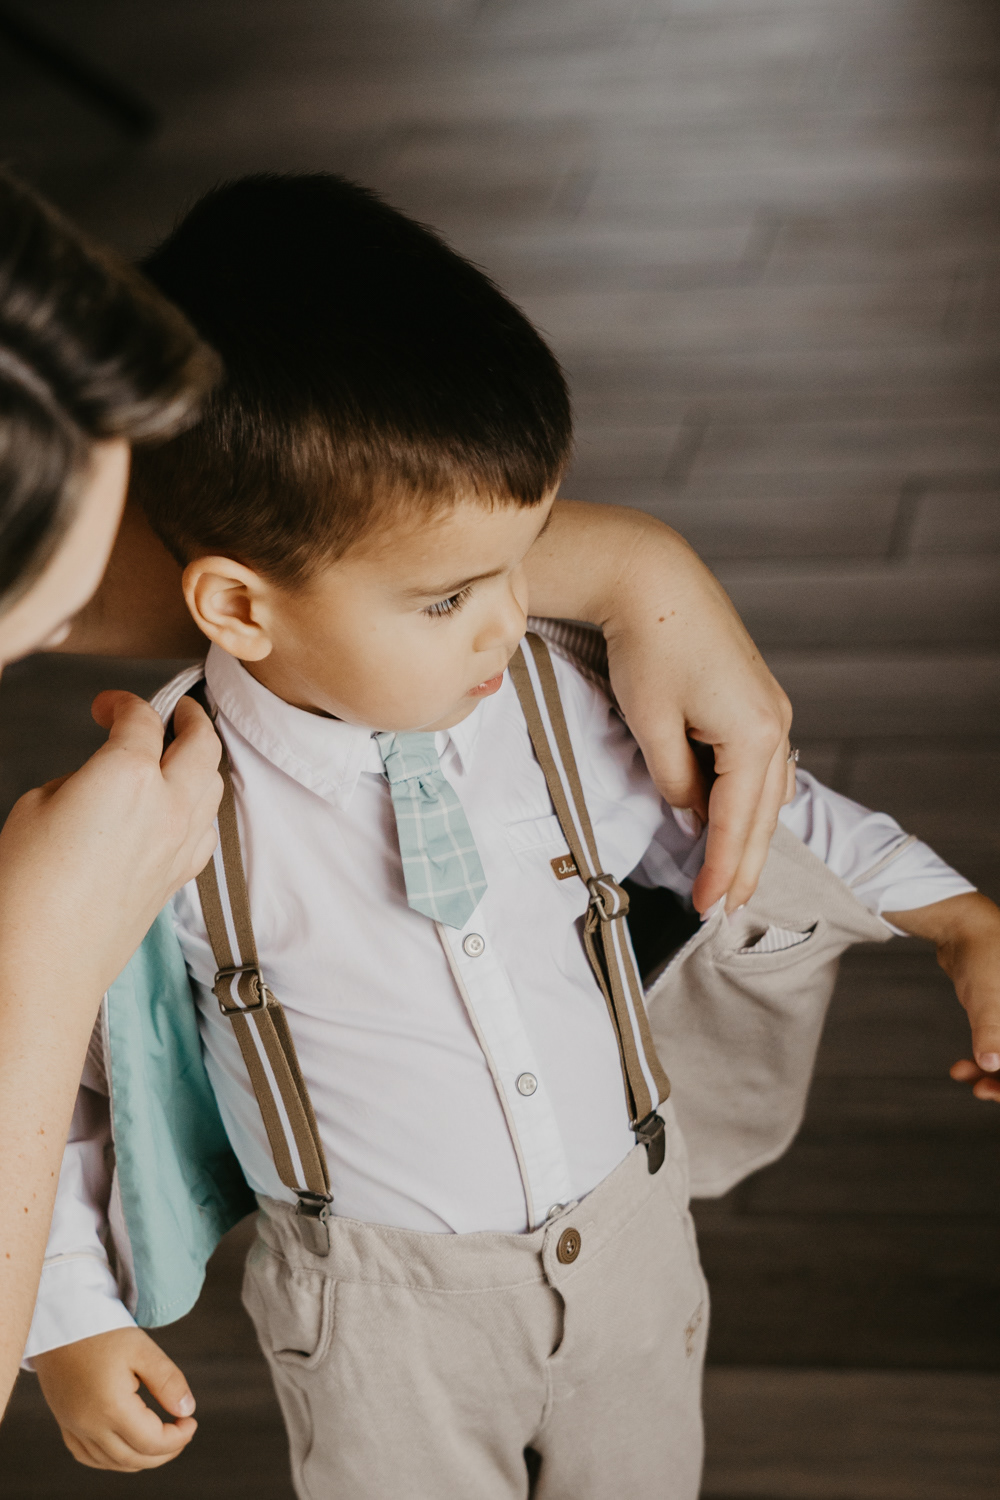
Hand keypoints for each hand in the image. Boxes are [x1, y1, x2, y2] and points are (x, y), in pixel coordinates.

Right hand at [0, 689, 221, 999]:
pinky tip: (182, 810)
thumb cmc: (27, 889)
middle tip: (174, 710)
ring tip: (181, 753)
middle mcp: (168, 805)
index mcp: (129, 775)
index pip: (141, 719)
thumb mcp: (36, 806)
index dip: (123, 703)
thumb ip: (80, 782)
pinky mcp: (178, 878)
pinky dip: (200, 809)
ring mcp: (180, 844)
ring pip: (213, 786)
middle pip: (202, 744)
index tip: (108, 706)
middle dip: (190, 718)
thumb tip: (99, 785)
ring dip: (201, 761)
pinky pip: (206, 831)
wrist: (43, 962)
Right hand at [34, 1328, 196, 1470]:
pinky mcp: (65, 1424)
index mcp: (111, 1408)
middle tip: (183, 1431)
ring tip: (162, 1438)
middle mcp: (89, 1425)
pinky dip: (114, 1459)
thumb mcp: (142, 1349)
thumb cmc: (103, 1332)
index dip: (178, 1438)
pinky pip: (89, 1457)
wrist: (61, 1321)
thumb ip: (168, 1381)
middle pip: (134, 1459)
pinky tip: (128, 1445)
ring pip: (112, 1462)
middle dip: (165, 1452)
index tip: (191, 1422)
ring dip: (142, 1458)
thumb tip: (187, 1411)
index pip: (152, 1442)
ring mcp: (74, 1427)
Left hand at [524, 501, 792, 911]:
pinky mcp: (757, 697)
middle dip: (745, 865)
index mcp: (754, 736)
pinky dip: (751, 798)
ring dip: (751, 835)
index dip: (721, 870)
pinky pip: (762, 764)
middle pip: (763, 815)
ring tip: (736, 877)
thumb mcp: (651, 725)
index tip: (707, 907)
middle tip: (728, 910)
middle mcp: (775, 724)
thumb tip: (691, 811)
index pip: (736, 823)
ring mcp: (772, 709)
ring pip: (768, 791)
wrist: (654, 579)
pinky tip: (739, 817)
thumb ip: (675, 781)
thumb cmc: (648, 646)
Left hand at [884, 892, 999, 1101]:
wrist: (962, 927)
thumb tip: (992, 1065)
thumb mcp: (988, 996)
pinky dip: (984, 1059)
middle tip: (983, 1091)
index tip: (997, 1091)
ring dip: (993, 1073)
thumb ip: (992, 1032)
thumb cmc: (983, 953)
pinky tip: (961, 1069)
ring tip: (968, 1080)